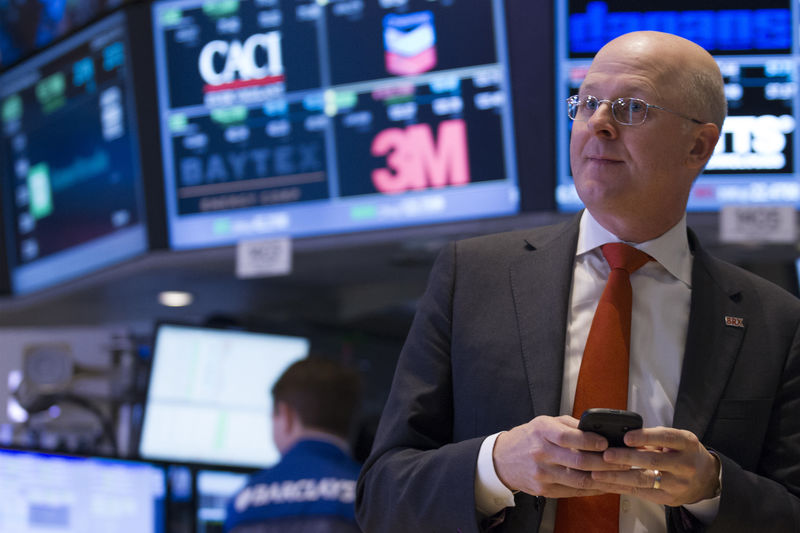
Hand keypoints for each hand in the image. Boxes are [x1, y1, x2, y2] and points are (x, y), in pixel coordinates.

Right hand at [493, 415, 629, 497]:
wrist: (502, 459)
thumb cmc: (528, 438)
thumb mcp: (544, 422)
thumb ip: (570, 425)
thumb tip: (598, 429)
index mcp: (541, 432)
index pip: (567, 437)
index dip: (590, 441)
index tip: (606, 442)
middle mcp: (540, 453)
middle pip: (578, 462)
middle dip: (605, 463)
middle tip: (623, 461)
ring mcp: (542, 474)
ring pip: (579, 480)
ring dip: (603, 479)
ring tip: (619, 475)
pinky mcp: (544, 490)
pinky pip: (573, 492)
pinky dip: (592, 489)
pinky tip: (604, 485)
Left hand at [590, 426, 720, 505]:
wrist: (707, 479)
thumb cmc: (684, 453)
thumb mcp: (677, 440)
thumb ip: (653, 438)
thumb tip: (620, 436)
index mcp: (686, 443)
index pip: (665, 437)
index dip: (645, 437)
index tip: (626, 437)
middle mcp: (685, 464)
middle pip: (653, 461)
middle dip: (626, 458)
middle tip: (606, 455)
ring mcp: (678, 484)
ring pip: (644, 480)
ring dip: (618, 476)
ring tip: (598, 473)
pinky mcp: (669, 498)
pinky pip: (640, 493)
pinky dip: (620, 487)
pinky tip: (605, 483)